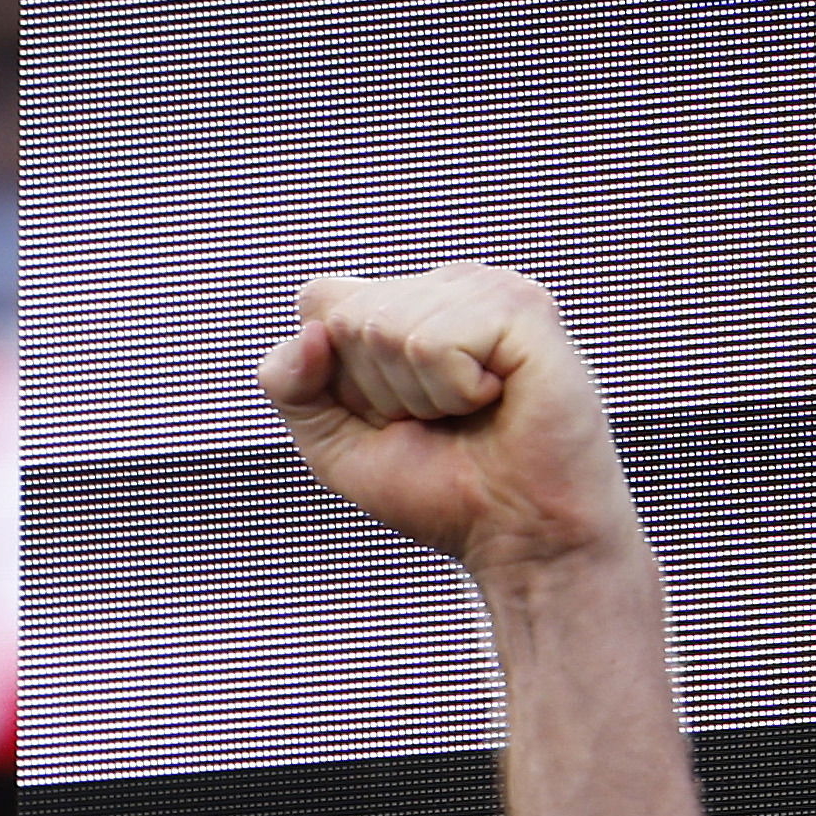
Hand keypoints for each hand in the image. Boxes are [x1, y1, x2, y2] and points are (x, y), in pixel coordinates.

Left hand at [262, 264, 644, 585]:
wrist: (514, 531)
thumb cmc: (437, 487)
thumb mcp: (332, 442)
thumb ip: (291, 386)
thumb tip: (309, 331)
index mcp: (404, 302)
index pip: (318, 302)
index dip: (334, 376)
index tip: (386, 412)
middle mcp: (445, 285)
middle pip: (345, 318)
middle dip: (376, 392)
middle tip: (436, 420)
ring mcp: (487, 289)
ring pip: (386, 328)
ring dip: (418, 396)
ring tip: (468, 411)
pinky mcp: (524, 307)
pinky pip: (435, 342)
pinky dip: (454, 392)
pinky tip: (495, 398)